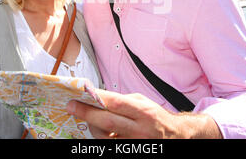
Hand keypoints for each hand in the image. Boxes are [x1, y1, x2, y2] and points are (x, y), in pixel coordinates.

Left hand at [66, 89, 221, 138]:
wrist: (175, 137)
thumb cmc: (155, 116)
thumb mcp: (143, 103)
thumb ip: (123, 101)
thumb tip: (98, 97)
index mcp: (144, 112)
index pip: (117, 103)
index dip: (97, 98)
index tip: (81, 93)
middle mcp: (141, 130)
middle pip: (108, 122)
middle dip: (87, 113)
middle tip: (71, 106)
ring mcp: (136, 145)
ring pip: (105, 138)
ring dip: (92, 128)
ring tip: (89, 120)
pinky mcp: (131, 153)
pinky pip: (110, 147)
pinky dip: (101, 139)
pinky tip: (99, 131)